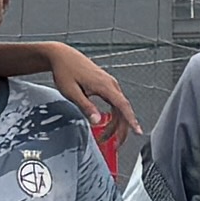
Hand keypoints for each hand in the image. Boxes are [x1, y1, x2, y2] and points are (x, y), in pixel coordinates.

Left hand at [37, 39, 138, 171]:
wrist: (62, 55)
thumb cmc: (66, 70)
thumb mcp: (72, 92)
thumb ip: (86, 107)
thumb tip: (97, 121)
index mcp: (104, 85)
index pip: (123, 106)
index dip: (131, 120)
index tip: (137, 131)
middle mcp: (110, 84)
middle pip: (123, 110)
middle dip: (121, 129)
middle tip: (115, 144)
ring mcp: (109, 84)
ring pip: (118, 108)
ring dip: (114, 124)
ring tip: (104, 137)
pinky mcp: (105, 85)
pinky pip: (114, 103)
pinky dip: (112, 116)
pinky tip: (105, 124)